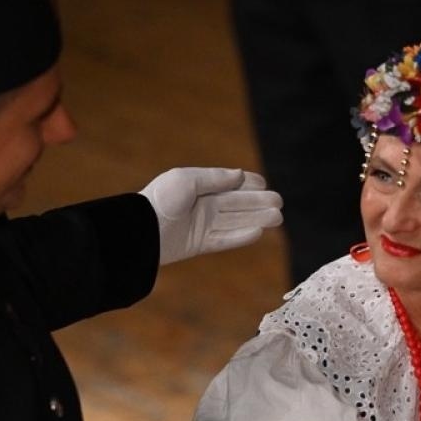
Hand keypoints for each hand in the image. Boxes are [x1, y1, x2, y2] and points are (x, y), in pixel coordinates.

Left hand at [140, 168, 282, 264]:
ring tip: (278, 217)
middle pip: (235, 204)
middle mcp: (201, 206)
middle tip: (280, 203)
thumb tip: (240, 175)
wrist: (140, 229)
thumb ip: (215, 178)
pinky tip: (259, 232)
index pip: (227, 185)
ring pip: (234, 221)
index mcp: (197, 187)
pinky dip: (241, 236)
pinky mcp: (199, 244)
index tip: (265, 183)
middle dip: (258, 202)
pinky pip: (225, 239)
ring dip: (257, 219)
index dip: (247, 184)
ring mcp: (200, 226)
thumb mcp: (187, 180)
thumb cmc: (161, 199)